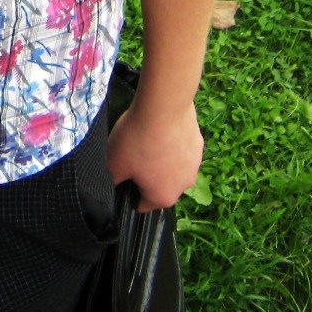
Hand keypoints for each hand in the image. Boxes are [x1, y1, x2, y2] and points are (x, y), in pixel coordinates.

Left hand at [106, 92, 202, 211]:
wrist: (164, 107)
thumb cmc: (137, 140)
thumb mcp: (114, 163)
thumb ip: (112, 181)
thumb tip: (112, 186)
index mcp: (163, 198)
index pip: (142, 204)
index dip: (129, 191)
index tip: (122, 174)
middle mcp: (184, 187)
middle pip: (159, 186)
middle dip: (146, 174)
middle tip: (133, 153)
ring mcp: (195, 166)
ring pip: (172, 168)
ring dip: (161, 159)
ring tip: (146, 138)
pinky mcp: (199, 145)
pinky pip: (181, 150)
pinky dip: (171, 143)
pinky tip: (161, 128)